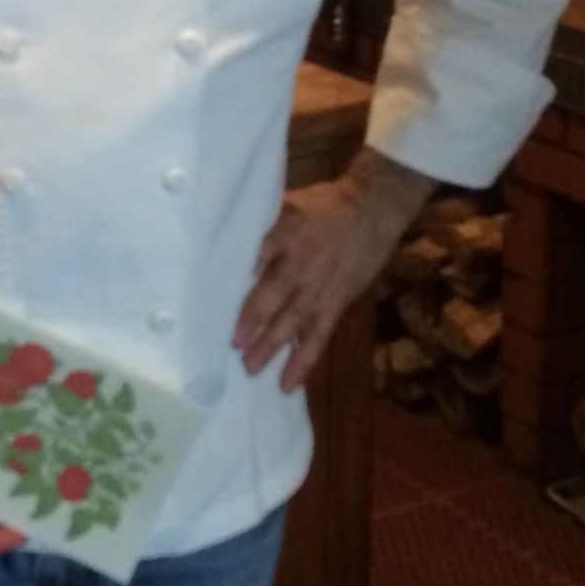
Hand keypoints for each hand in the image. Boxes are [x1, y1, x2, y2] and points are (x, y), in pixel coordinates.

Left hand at [234, 147, 434, 392]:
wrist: (373, 209)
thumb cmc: (323, 206)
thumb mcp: (288, 203)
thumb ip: (263, 226)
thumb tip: (223, 244)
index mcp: (286, 231)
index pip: (257, 255)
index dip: (236, 276)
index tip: (212, 296)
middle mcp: (302, 260)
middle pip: (274, 292)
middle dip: (253, 319)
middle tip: (233, 343)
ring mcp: (321, 285)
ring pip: (294, 320)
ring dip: (272, 345)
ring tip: (251, 367)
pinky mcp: (337, 303)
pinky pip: (319, 336)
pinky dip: (304, 360)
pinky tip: (288, 382)